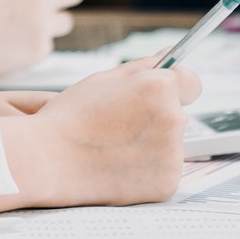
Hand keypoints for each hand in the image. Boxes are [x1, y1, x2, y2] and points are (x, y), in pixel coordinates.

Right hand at [0, 59, 200, 213]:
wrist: (48, 160)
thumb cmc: (70, 117)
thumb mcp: (102, 80)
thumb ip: (141, 66)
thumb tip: (169, 55)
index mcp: (158, 88)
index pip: (191, 82)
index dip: (174, 87)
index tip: (156, 95)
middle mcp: (173, 119)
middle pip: (178, 114)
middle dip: (156, 117)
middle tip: (118, 125)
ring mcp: (173, 154)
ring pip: (171, 144)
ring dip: (151, 145)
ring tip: (114, 148)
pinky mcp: (168, 183)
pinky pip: (164, 171)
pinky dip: (147, 170)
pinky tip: (118, 167)